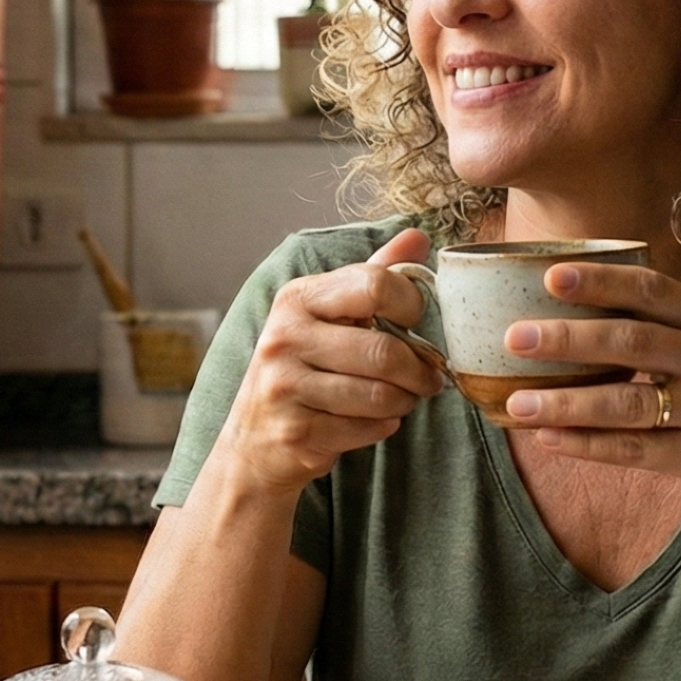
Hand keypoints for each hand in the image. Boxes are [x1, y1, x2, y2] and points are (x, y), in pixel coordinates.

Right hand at [212, 229, 444, 495]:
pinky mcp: (295, 431)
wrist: (252, 443)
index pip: (375, 285)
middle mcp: (285, 337)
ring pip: (380, 395)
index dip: (412, 305)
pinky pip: (367, 429)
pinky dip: (383, 427)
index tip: (418, 323)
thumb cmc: (301, 370)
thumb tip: (417, 237)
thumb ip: (373, 276)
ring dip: (405, 401)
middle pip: (384, 350)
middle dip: (419, 370)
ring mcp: (285, 387)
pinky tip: (374, 421)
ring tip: (403, 399)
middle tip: (428, 379)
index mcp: (298, 298)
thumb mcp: (328, 315)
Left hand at [499, 262, 680, 518]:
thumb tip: (565, 310)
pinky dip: (587, 445)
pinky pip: (635, 450)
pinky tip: (547, 438)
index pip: (652, 290)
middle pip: (633, 341)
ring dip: (566, 403)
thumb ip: (658, 328)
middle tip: (516, 337)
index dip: (601, 281)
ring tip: (516, 402)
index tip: (550, 276)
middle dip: (569, 339)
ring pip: (627, 402)